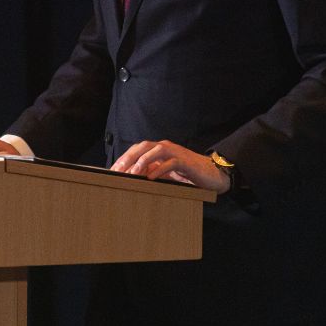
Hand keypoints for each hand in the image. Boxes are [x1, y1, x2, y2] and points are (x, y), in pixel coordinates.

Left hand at [110, 139, 231, 192]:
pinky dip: (159, 169)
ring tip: (132, 173)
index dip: (124, 158)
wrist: (212, 174)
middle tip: (117, 171)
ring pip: (155, 151)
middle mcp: (165, 147)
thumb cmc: (187, 174)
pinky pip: (170, 162)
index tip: (112, 170)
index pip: (137, 149)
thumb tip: (133, 178)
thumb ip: (152, 171)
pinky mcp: (185, 162)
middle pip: (143, 147)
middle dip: (128, 158)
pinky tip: (151, 177)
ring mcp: (175, 152)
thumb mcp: (166, 173)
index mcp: (159, 149)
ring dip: (142, 161)